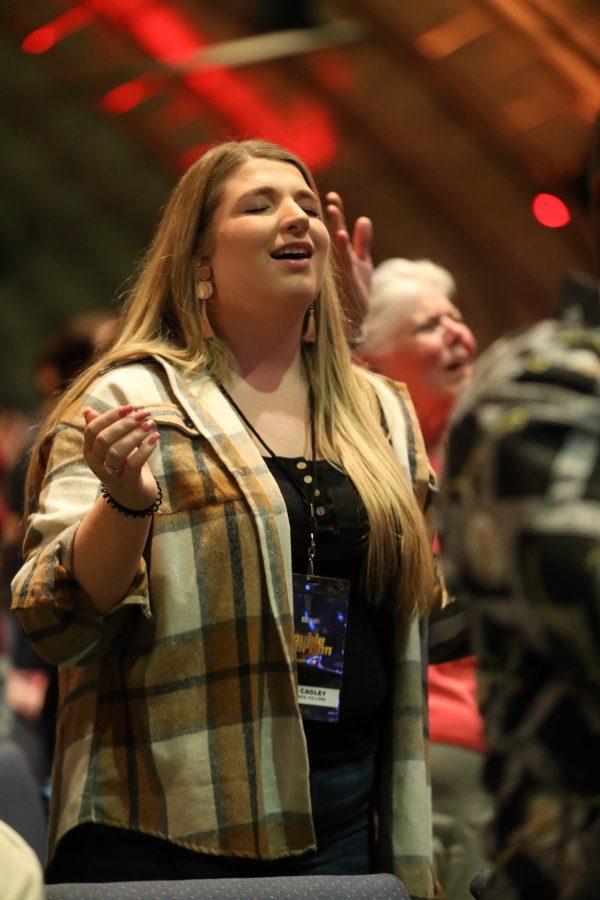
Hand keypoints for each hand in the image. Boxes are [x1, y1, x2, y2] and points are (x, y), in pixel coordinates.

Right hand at [82, 405, 158, 509]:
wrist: (133, 496)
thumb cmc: (123, 465)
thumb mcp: (112, 446)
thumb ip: (103, 429)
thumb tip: (88, 410)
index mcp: (90, 451)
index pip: (92, 429)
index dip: (110, 416)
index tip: (130, 407)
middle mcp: (96, 463)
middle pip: (104, 439)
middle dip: (125, 423)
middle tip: (144, 414)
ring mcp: (109, 475)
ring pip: (116, 451)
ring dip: (135, 435)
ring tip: (150, 425)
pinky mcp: (126, 483)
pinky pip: (133, 464)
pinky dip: (145, 449)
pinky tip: (155, 438)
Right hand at [326, 191, 372, 336]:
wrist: (354, 321)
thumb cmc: (356, 292)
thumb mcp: (362, 264)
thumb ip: (362, 242)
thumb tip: (364, 219)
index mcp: (340, 254)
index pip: (336, 229)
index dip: (336, 213)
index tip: (332, 196)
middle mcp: (337, 261)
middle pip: (333, 233)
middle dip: (332, 216)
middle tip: (327, 199)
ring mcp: (341, 270)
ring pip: (335, 245)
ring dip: (333, 226)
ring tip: (332, 208)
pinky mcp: (348, 280)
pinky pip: (344, 261)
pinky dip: (342, 247)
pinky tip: (339, 233)